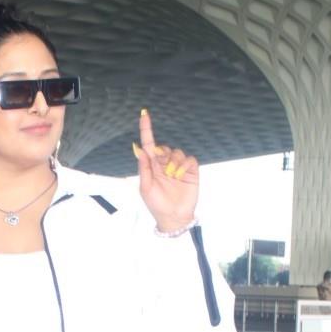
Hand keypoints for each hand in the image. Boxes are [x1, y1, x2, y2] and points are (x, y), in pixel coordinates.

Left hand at [132, 109, 198, 231]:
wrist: (173, 217)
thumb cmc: (156, 204)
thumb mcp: (146, 188)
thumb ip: (144, 168)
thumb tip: (140, 149)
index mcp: (152, 167)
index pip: (149, 144)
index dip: (146, 129)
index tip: (144, 114)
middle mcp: (165, 164)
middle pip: (165, 147)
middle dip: (163, 154)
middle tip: (163, 168)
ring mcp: (178, 167)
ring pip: (177, 152)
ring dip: (173, 162)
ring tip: (172, 176)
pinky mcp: (190, 171)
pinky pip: (188, 159)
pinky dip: (183, 165)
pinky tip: (179, 176)